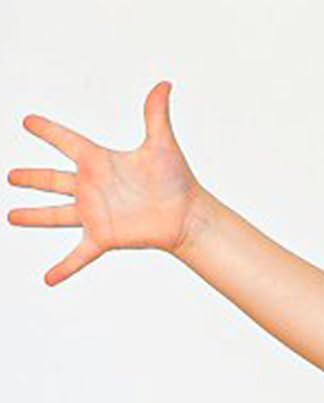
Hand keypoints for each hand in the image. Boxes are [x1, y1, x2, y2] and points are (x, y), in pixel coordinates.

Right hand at [7, 81, 201, 285]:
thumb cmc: (177, 181)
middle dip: (31, 177)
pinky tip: (48, 280)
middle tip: (11, 176)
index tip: (27, 121)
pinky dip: (64, 267)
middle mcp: (92, 187)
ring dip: (33, 216)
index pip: (65, 140)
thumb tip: (165, 84)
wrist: (188, 217)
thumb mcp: (162, 144)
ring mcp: (95, 213)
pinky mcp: (104, 236)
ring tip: (10, 217)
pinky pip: (79, 254)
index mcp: (99, 160)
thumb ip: (156, 113)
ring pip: (56, 214)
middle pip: (52, 179)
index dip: (47, 130)